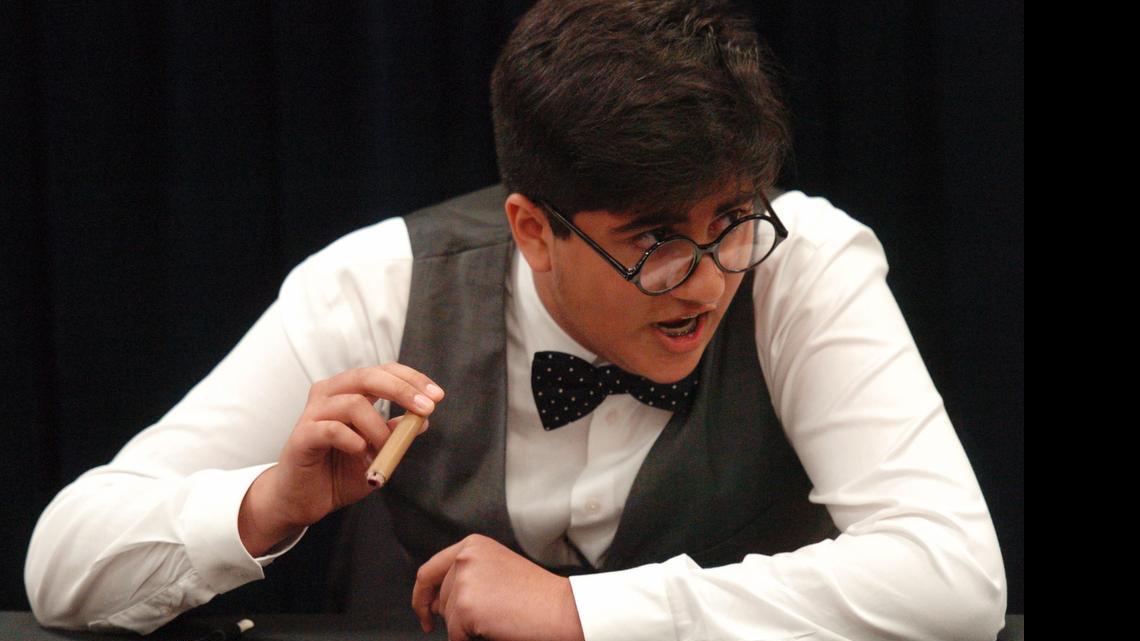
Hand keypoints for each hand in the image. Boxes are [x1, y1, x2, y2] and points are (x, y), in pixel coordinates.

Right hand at [238, 363, 442, 555]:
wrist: (303, 500)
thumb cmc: (339, 472)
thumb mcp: (378, 453)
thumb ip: (396, 434)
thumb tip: (422, 420)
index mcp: (349, 391)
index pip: (383, 371)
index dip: (412, 379)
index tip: (437, 396)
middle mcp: (329, 394)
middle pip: (369, 376)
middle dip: (403, 390)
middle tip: (426, 408)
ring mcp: (313, 413)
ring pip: (354, 404)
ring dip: (378, 429)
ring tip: (382, 451)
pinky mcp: (303, 435)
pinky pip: (333, 430)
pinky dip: (354, 443)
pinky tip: (361, 456)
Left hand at [412, 534, 584, 640]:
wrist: (560, 609)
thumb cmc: (536, 595)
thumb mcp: (496, 570)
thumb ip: (465, 577)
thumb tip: (432, 603)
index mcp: (471, 545)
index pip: (429, 571)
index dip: (422, 597)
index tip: (424, 613)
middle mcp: (464, 557)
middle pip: (439, 600)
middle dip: (454, 617)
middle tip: (487, 619)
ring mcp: (463, 580)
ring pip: (447, 620)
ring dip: (467, 628)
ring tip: (499, 618)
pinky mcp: (465, 605)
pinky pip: (455, 636)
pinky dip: (472, 640)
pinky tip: (496, 628)